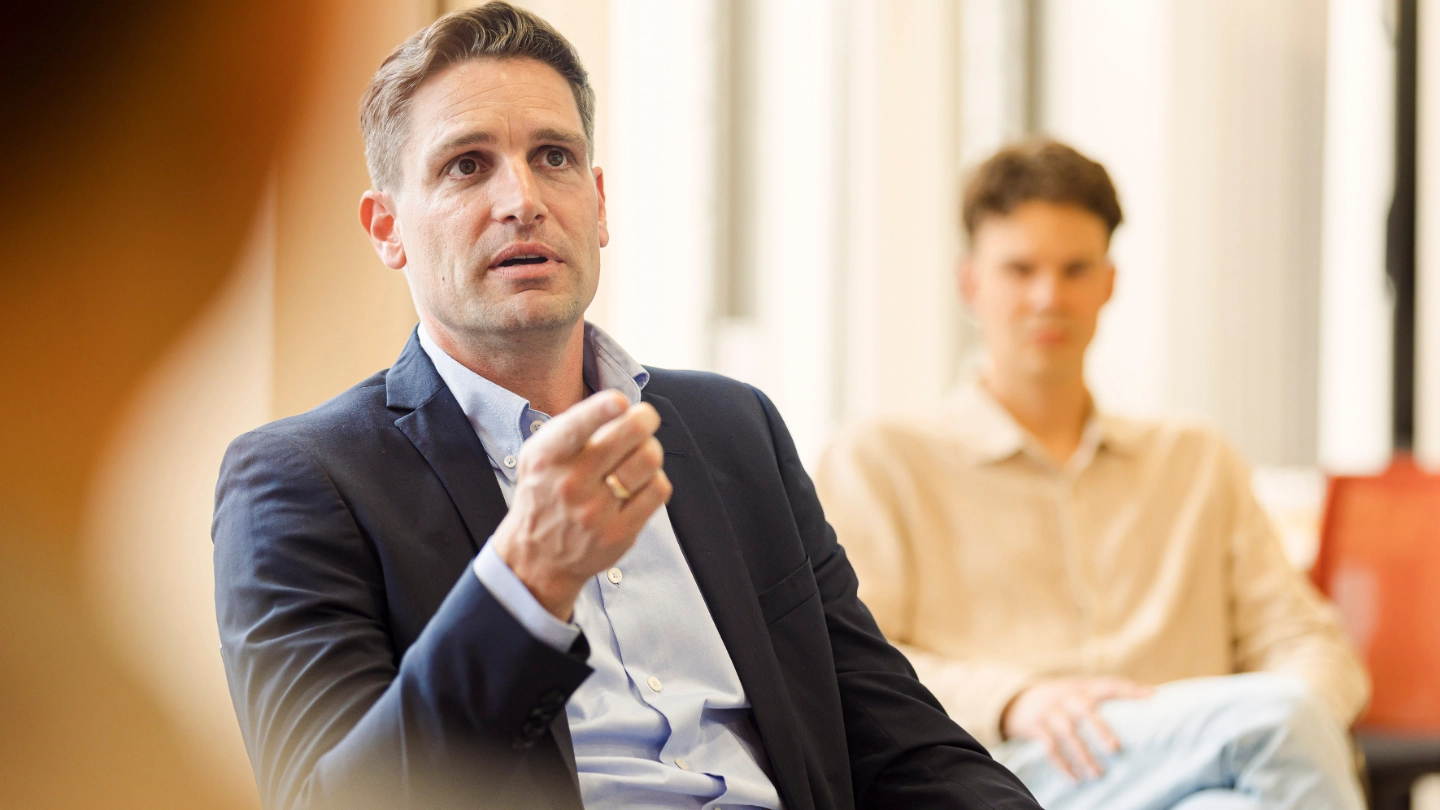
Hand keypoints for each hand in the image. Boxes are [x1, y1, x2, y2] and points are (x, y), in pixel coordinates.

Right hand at [490, 390, 671, 619]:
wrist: (538, 555)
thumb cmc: (546, 491)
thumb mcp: (540, 454)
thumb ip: (573, 427)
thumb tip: (621, 405)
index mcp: (547, 457)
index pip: (576, 429)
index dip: (601, 410)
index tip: (618, 402)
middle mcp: (570, 484)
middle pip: (629, 435)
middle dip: (645, 418)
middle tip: (645, 418)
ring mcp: (595, 512)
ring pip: (649, 460)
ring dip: (651, 451)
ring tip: (640, 454)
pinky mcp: (619, 533)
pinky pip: (658, 490)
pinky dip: (655, 479)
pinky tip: (640, 484)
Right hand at [1000, 676, 1152, 780]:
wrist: (1015, 699)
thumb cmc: (1060, 699)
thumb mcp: (1076, 690)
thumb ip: (1099, 697)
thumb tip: (1144, 703)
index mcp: (1080, 686)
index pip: (1107, 685)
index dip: (1128, 689)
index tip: (1151, 696)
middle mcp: (1064, 696)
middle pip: (1083, 709)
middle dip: (1099, 729)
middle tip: (1116, 749)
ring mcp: (1048, 711)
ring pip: (1066, 734)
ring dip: (1082, 755)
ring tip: (1098, 774)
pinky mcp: (1034, 727)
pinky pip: (1048, 747)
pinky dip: (1062, 764)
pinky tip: (1075, 778)